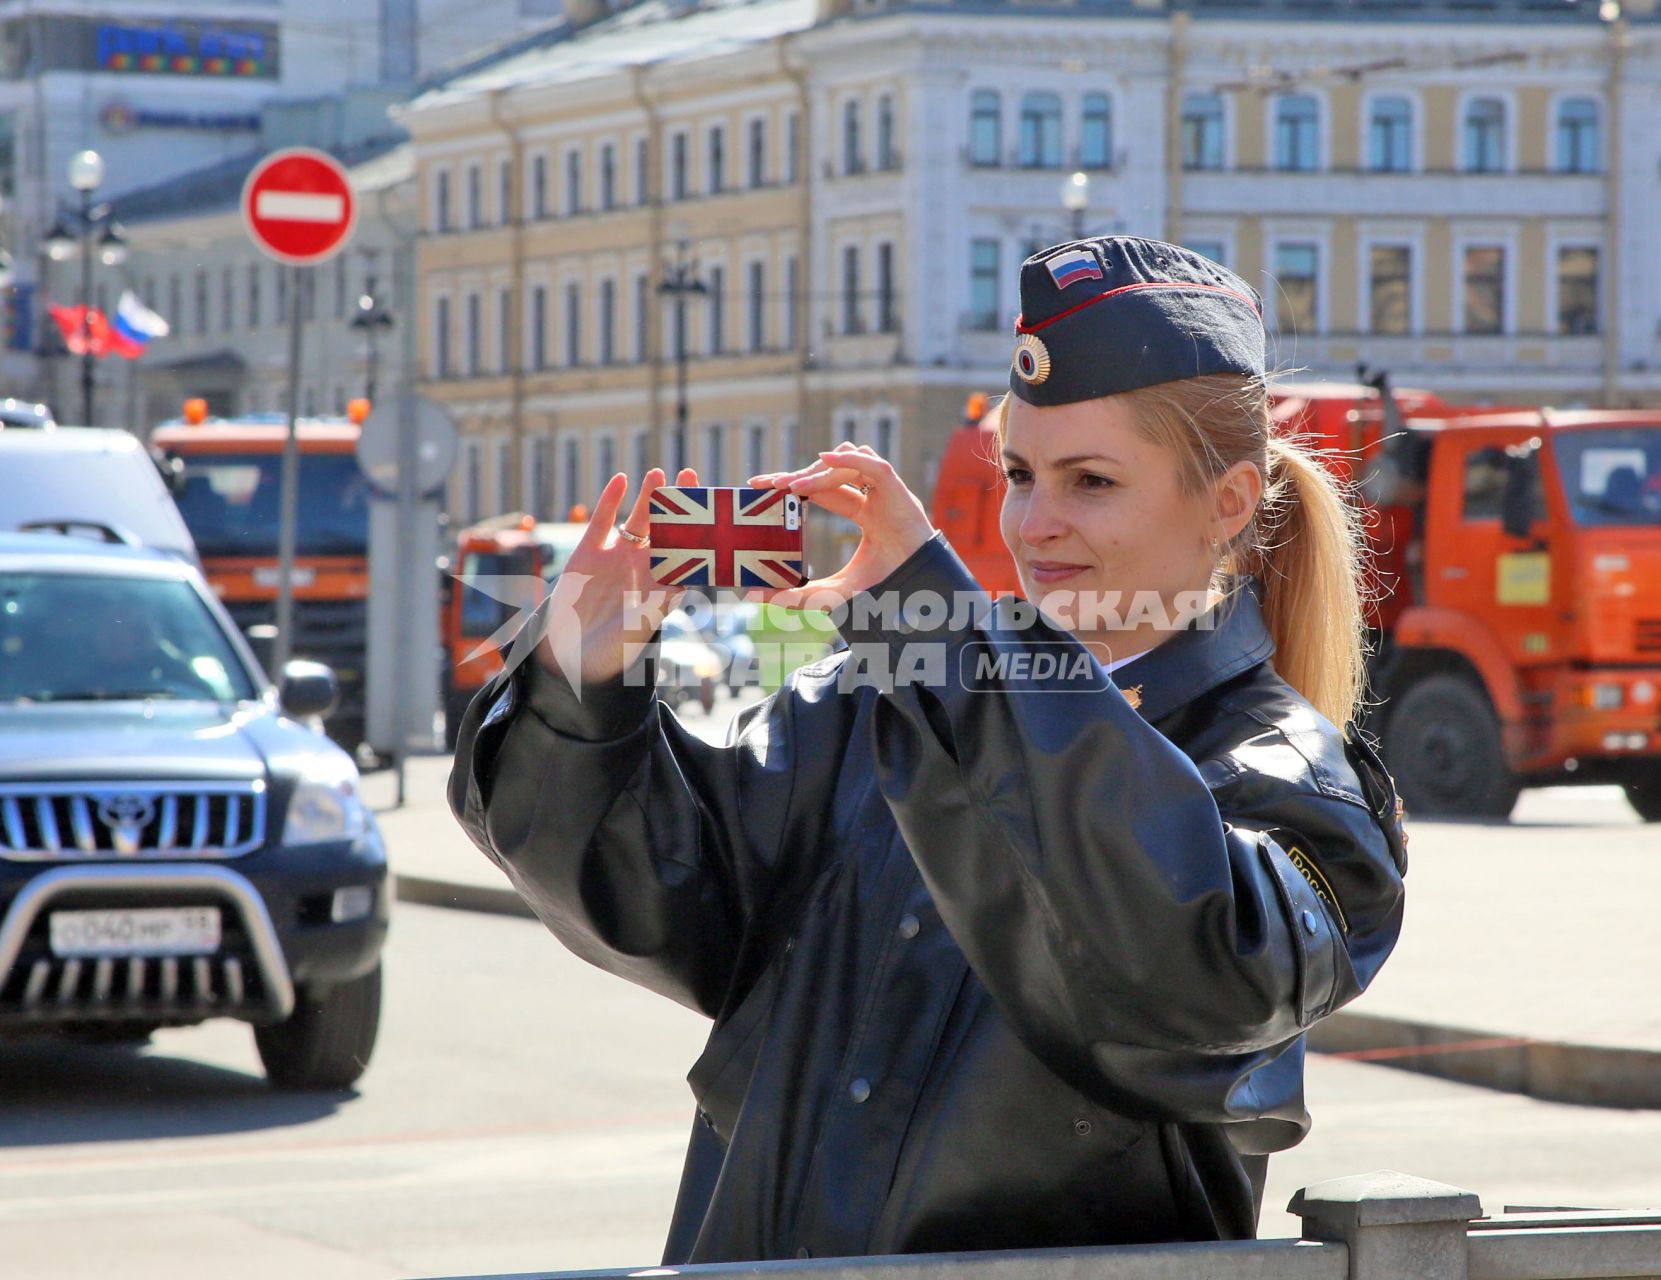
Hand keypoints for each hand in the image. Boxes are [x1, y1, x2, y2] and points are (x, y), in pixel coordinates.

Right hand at [533, 466, 698, 685]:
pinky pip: (602, 521)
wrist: (571, 656)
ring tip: (658, 472)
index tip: (712, 507)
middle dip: (677, 503)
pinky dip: (610, 500)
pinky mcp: (588, 553)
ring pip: (636, 520)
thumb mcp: (639, 629)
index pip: (687, 550)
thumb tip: (681, 585)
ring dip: (647, 496)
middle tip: (689, 475)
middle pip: (665, 527)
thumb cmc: (614, 652)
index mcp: (663, 584)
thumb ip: (658, 606)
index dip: (699, 528)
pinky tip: (621, 479)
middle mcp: (643, 567)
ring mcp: (616, 558)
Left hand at [747, 443, 935, 609]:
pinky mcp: (900, 494)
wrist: (920, 595)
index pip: (823, 491)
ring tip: (792, 487)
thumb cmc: (886, 590)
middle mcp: (875, 499)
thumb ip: (797, 594)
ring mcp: (888, 494)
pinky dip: (850, 461)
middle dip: (798, 474)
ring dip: (819, 471)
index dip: (794, 485)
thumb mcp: (832, 592)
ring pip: (850, 465)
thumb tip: (754, 594)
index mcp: (865, 514)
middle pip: (831, 473)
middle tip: (764, 483)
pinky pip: (875, 466)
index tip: (760, 487)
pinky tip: (823, 460)